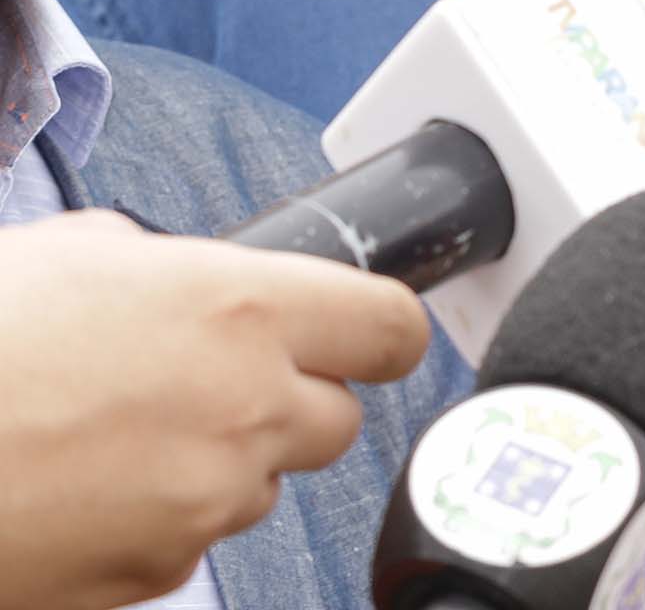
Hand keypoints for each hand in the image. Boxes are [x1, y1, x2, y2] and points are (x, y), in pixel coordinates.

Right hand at [0, 212, 432, 609]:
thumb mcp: (71, 255)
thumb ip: (163, 267)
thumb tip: (184, 277)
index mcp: (242, 310)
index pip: (389, 325)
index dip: (375, 330)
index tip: (356, 333)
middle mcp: (247, 408)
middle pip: (336, 419)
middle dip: (286, 404)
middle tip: (205, 388)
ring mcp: (206, 501)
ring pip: (260, 485)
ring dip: (216, 464)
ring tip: (113, 438)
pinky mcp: (156, 574)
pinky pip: (189, 544)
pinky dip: (154, 523)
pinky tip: (81, 492)